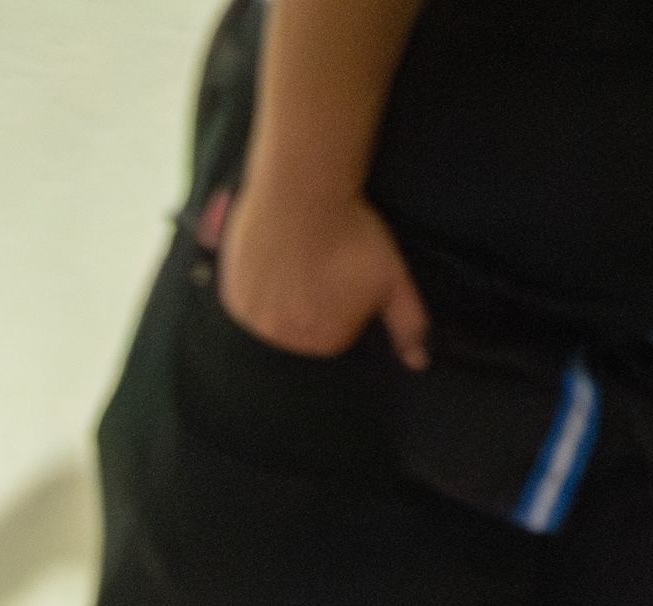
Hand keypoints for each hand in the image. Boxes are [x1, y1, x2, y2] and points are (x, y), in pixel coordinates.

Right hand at [218, 179, 429, 369]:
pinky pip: (247, 300)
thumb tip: (419, 363)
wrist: (303, 194)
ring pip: (273, 314)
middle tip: (319, 261)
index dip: (343, 301)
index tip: (344, 272)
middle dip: (311, 300)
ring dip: (282, 293)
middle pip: (302, 327)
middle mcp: (286, 342)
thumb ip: (408, 324)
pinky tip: (272, 258)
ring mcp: (255, 322)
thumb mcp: (393, 280)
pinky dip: (257, 284)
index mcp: (326, 343)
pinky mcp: (233, 298)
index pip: (336, 333)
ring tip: (295, 257)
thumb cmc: (351, 237)